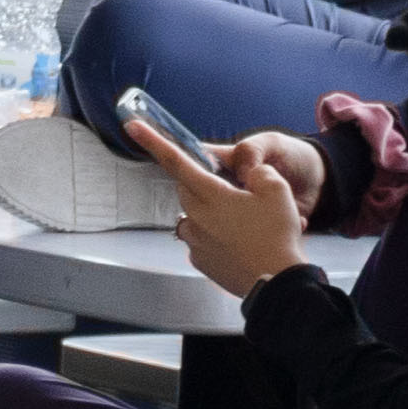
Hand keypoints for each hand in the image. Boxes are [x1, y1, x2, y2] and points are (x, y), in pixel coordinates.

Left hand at [135, 111, 312, 302]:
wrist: (276, 282)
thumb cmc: (277, 234)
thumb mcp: (277, 190)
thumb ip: (258, 172)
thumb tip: (249, 175)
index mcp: (211, 195)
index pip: (176, 162)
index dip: (153, 142)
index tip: (131, 126)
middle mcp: (195, 218)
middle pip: (185, 190)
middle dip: (199, 184)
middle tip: (231, 191)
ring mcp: (195, 242)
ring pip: (191, 216)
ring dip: (207, 212)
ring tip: (239, 221)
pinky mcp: (199, 261)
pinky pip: (199, 240)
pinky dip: (213, 236)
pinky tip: (237, 243)